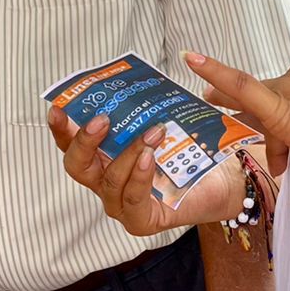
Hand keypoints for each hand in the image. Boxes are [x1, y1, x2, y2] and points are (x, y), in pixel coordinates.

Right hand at [49, 107, 247, 233]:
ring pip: (109, 180)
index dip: (62, 128)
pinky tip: (150, 159)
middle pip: (77, 166)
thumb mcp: (170, 116)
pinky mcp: (144, 220)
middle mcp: (109, 180)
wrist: (231, 175)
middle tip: (102, 119)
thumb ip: (153, 99)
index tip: (59, 108)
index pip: (73, 143)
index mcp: (106, 155)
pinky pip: (132, 200)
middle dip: (84, 142)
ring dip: (129, 152)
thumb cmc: (196, 146)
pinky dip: (139, 177)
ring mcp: (123, 203)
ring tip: (153, 132)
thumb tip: (152, 70)